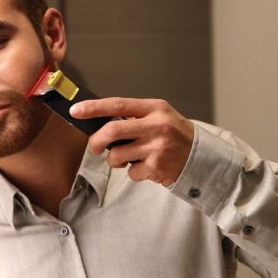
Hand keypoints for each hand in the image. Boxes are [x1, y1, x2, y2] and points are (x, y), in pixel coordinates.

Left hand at [71, 98, 194, 186]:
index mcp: (154, 109)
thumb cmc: (175, 135)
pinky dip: (133, 173)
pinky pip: (131, 173)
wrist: (201, 156)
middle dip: (96, 141)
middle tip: (95, 147)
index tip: (76, 110)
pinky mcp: (157, 167)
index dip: (94, 108)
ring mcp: (157, 147)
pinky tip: (147, 168)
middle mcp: (156, 126)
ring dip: (115, 161)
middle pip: (113, 131)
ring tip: (128, 159)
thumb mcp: (159, 116)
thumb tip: (101, 123)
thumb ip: (135, 117)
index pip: (118, 105)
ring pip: (117, 155)